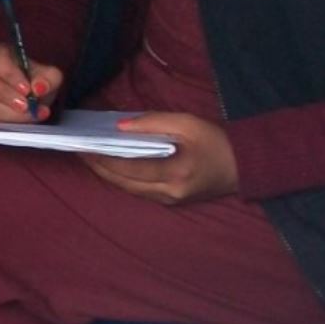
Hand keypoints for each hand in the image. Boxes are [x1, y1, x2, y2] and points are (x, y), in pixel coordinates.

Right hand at [0, 42, 63, 123]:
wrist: (31, 98)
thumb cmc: (34, 81)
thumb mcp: (48, 75)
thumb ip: (48, 78)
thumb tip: (39, 88)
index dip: (9, 74)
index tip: (27, 89)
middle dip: (4, 94)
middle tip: (26, 105)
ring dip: (8, 113)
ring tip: (29, 115)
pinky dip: (5, 124)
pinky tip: (21, 124)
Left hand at [81, 112, 238, 204]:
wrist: (245, 165)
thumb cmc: (217, 141)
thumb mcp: (187, 123)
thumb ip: (152, 122)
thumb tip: (119, 126)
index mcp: (176, 173)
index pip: (128, 168)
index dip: (102, 159)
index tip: (82, 146)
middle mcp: (170, 192)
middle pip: (123, 182)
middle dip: (98, 167)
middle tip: (78, 152)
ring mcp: (171, 200)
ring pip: (129, 189)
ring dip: (107, 174)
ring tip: (89, 157)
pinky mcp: (172, 201)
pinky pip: (139, 190)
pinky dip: (123, 178)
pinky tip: (111, 165)